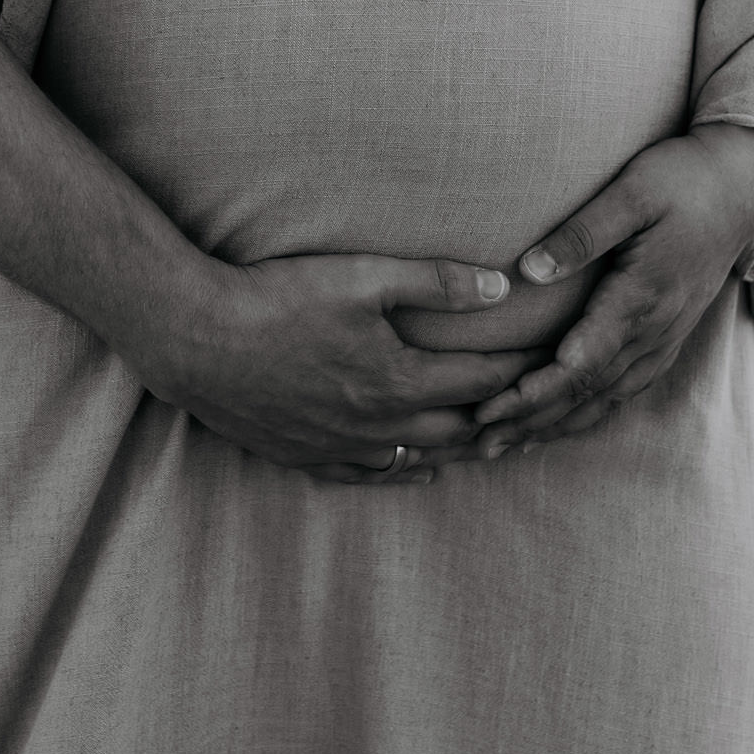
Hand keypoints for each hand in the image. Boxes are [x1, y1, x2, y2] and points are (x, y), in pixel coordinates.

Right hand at [140, 253, 542, 484]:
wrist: (195, 339)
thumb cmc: (277, 298)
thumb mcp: (362, 276)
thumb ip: (434, 281)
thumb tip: (502, 289)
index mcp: (400, 380)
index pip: (483, 379)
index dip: (525, 367)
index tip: (558, 356)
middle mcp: (379, 425)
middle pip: (462, 430)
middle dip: (504, 417)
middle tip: (538, 406)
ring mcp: (341, 447)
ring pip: (420, 459)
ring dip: (461, 449)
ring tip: (495, 440)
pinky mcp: (305, 457)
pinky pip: (368, 477)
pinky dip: (403, 472)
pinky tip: (417, 468)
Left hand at [472, 124, 753, 453]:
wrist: (741, 183)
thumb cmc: (682, 179)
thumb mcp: (631, 192)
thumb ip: (580, 235)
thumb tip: (528, 271)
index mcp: (642, 297)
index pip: (581, 362)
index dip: (533, 391)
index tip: (489, 408)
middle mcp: (655, 330)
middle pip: (587, 393)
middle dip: (531, 421)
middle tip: (479, 443)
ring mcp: (665, 338)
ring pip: (606, 400)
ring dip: (554, 426)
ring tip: (505, 447)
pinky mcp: (667, 337)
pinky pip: (625, 391)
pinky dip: (587, 415)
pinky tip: (557, 426)